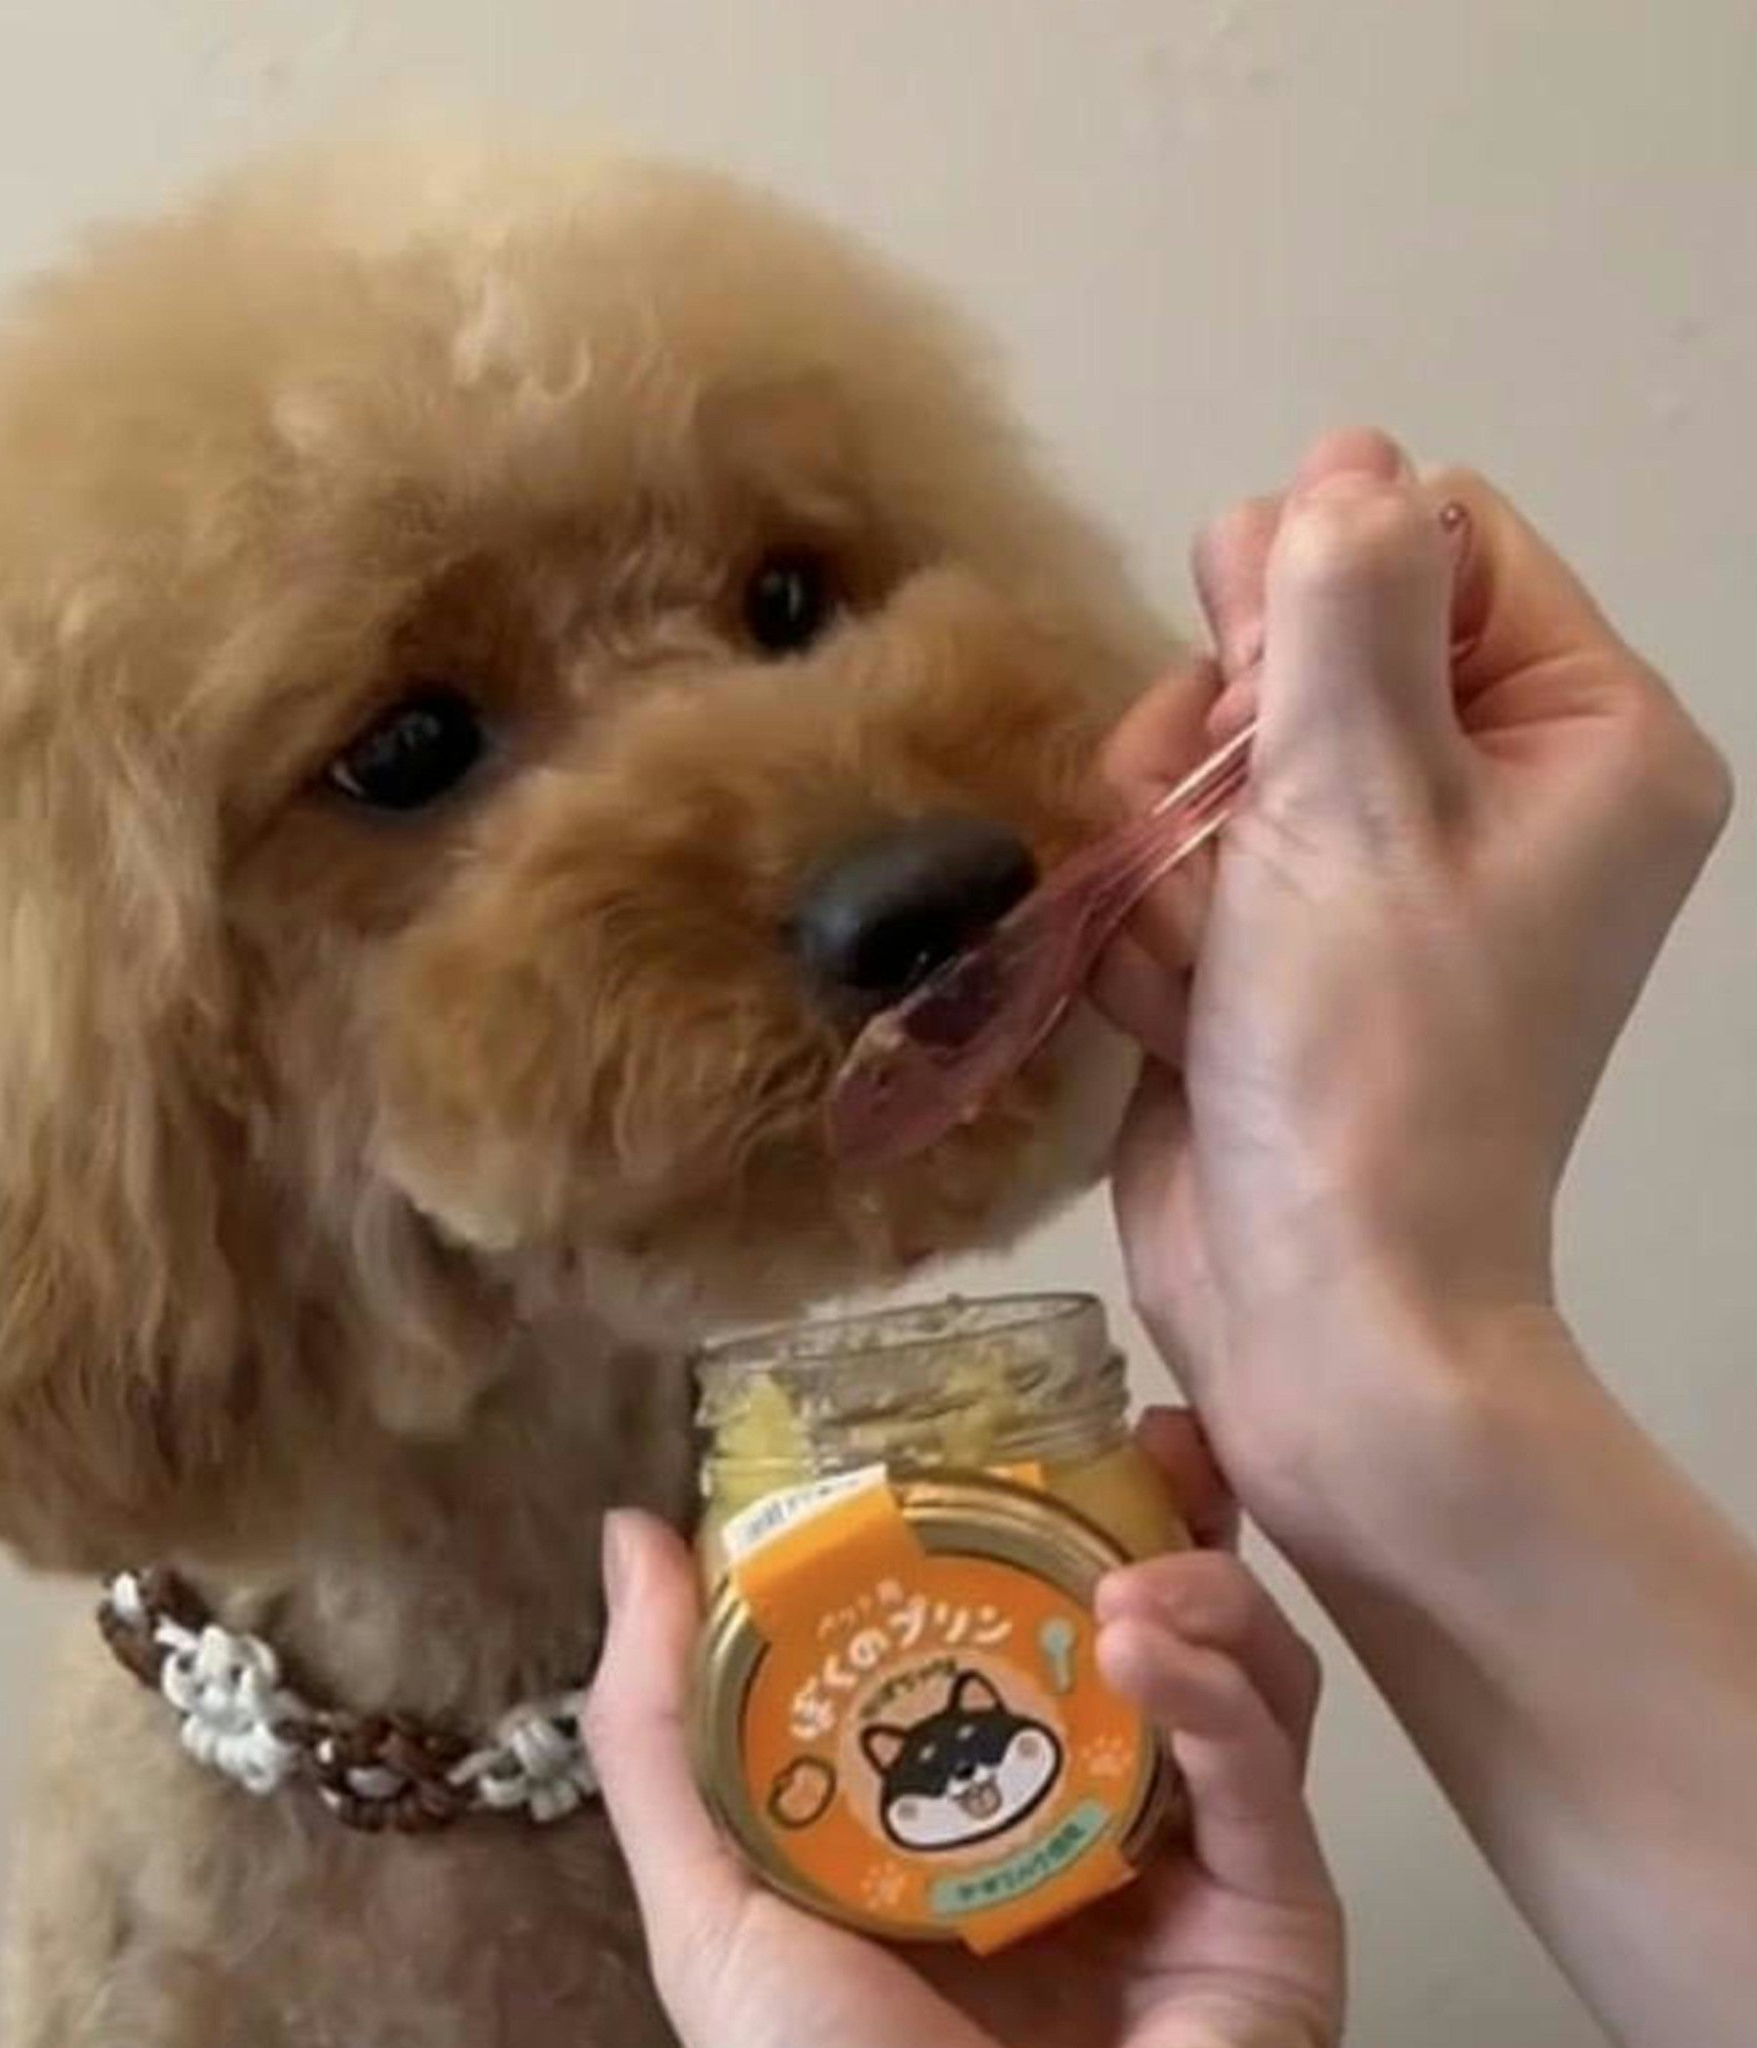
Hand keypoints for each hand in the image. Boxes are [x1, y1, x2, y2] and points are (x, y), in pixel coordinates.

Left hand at [584, 1417, 1341, 2047]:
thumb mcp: (714, 1906)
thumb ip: (662, 1727)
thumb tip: (634, 1533)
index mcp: (974, 1796)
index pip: (1022, 1617)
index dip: (1030, 1509)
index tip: (1014, 1418)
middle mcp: (1093, 1815)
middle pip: (1157, 1628)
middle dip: (1164, 1520)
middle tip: (1154, 1443)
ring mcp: (1194, 1864)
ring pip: (1244, 1683)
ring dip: (1199, 1597)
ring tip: (1129, 1578)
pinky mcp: (1277, 1921)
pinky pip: (1271, 1785)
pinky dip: (1224, 1698)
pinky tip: (1151, 1650)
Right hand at [1091, 429, 1730, 1526]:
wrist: (1314, 1296)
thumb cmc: (1368, 1060)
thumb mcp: (1360, 801)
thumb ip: (1340, 607)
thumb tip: (1346, 458)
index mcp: (1580, 733)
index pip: (1431, 543)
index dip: (1319, 606)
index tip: (1279, 730)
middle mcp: (1490, 787)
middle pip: (1300, 638)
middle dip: (1226, 749)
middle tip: (1241, 857)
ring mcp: (1375, 867)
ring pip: (1208, 747)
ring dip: (1173, 854)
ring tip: (1206, 964)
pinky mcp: (1278, 931)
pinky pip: (1175, 846)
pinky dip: (1159, 924)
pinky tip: (1182, 1008)